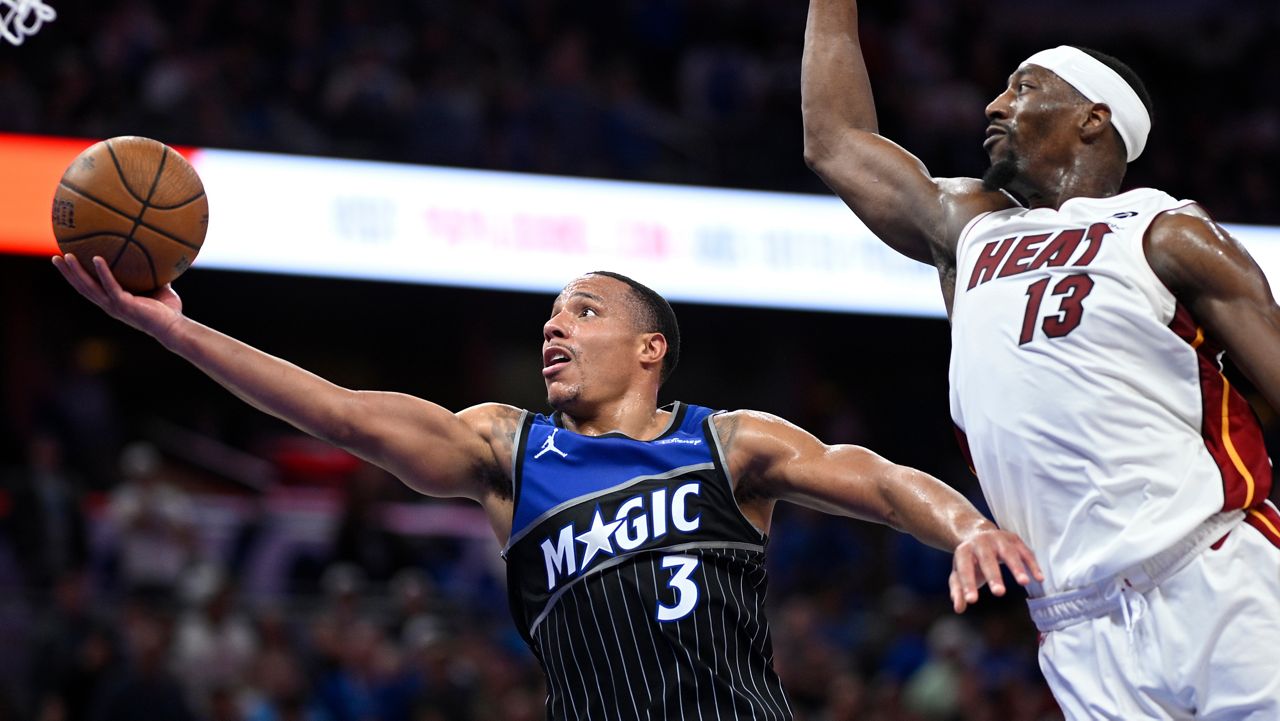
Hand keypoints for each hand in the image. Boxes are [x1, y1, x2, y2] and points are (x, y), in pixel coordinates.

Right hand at [53, 253, 183, 338]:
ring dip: (76, 271)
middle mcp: (110, 305)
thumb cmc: (169, 312)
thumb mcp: (160, 289)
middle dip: (68, 273)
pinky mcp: (123, 305)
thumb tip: (159, 256)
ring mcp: (115, 306)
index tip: (68, 264)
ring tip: (66, 256)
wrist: (175, 328)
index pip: (90, 289)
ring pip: (89, 287)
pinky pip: (110, 286)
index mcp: (114, 303)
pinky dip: (103, 272)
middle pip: (82, 288)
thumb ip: (154, 275)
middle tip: (55, 258)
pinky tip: (97, 258)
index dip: (77, 278)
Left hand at [949, 527, 1041, 613]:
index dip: (967, 585)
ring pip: (1009, 552)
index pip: (964, 569)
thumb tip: (959, 608)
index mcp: (964, 552)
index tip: (972, 600)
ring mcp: (999, 539)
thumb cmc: (969, 561)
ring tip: (1024, 583)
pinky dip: (1032, 565)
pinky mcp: (1014, 540)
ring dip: (1017, 567)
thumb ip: (958, 590)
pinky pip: (1025, 552)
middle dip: (993, 576)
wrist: (978, 534)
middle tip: (999, 593)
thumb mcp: (959, 573)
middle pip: (987, 559)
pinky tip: (1039, 578)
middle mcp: (981, 542)